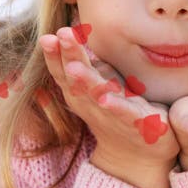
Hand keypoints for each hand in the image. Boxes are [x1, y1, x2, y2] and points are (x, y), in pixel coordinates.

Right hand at [39, 27, 179, 172]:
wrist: (139, 153)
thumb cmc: (117, 110)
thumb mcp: (98, 83)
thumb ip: (85, 63)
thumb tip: (68, 34)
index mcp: (83, 93)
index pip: (64, 72)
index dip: (55, 55)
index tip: (48, 36)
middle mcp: (92, 104)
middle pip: (77, 79)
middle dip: (69, 56)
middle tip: (61, 35)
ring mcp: (113, 115)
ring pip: (97, 96)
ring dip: (86, 82)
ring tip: (75, 67)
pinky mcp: (138, 124)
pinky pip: (126, 114)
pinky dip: (116, 107)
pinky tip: (108, 99)